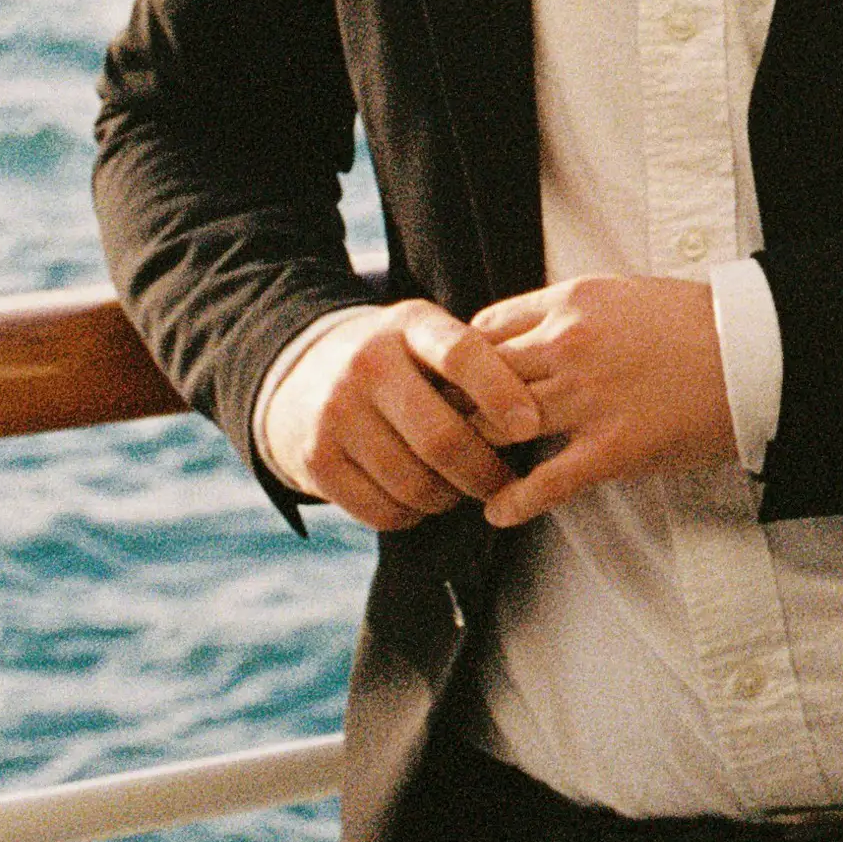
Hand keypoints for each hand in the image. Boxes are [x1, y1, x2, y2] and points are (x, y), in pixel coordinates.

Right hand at [255, 300, 541, 529]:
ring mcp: (336, 413)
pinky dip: (413, 515)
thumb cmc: (396, 360)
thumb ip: (476, 359)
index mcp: (408, 326)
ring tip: (463, 491)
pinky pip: (381, 509)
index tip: (532, 426)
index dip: (502, 393)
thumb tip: (541, 407)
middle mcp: (367, 364)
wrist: (300, 372)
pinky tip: (422, 501)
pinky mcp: (315, 459)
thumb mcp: (426, 336)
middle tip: (504, 482)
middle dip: (484, 471)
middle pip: (441, 437)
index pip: (462, 355)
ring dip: (450, 498)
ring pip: (414, 482)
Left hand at [475, 274, 737, 526]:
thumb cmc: (697, 322)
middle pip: (479, 378)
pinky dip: (513, 502)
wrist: (757, 349)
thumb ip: (572, 312)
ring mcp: (589, 398)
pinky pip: (546, 481)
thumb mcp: (624, 293)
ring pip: (499, 426)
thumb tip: (531, 335)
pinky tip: (496, 512)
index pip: (486, 328)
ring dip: (475, 452)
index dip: (462, 359)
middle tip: (438, 431)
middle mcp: (569, 346)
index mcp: (572, 302)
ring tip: (461, 473)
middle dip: (455, 405)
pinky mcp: (614, 447)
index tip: (455, 382)